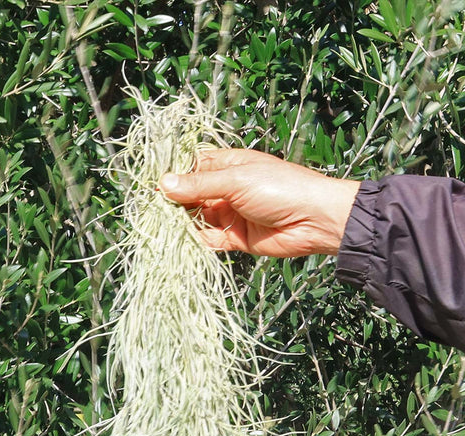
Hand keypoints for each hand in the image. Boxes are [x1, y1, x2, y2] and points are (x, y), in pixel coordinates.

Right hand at [159, 149, 360, 257]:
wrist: (314, 220)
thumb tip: (163, 184)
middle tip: (150, 209)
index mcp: (228, 165)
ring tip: (159, 227)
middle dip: (173, 201)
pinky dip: (195, 242)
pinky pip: (210, 240)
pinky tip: (179, 242)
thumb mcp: (236, 180)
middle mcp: (227, 189)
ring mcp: (231, 214)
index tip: (151, 184)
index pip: (192, 167)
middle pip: (191, 194)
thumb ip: (199, 184)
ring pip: (198, 218)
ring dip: (181, 223)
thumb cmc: (280, 188)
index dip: (173, 175)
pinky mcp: (236, 239)